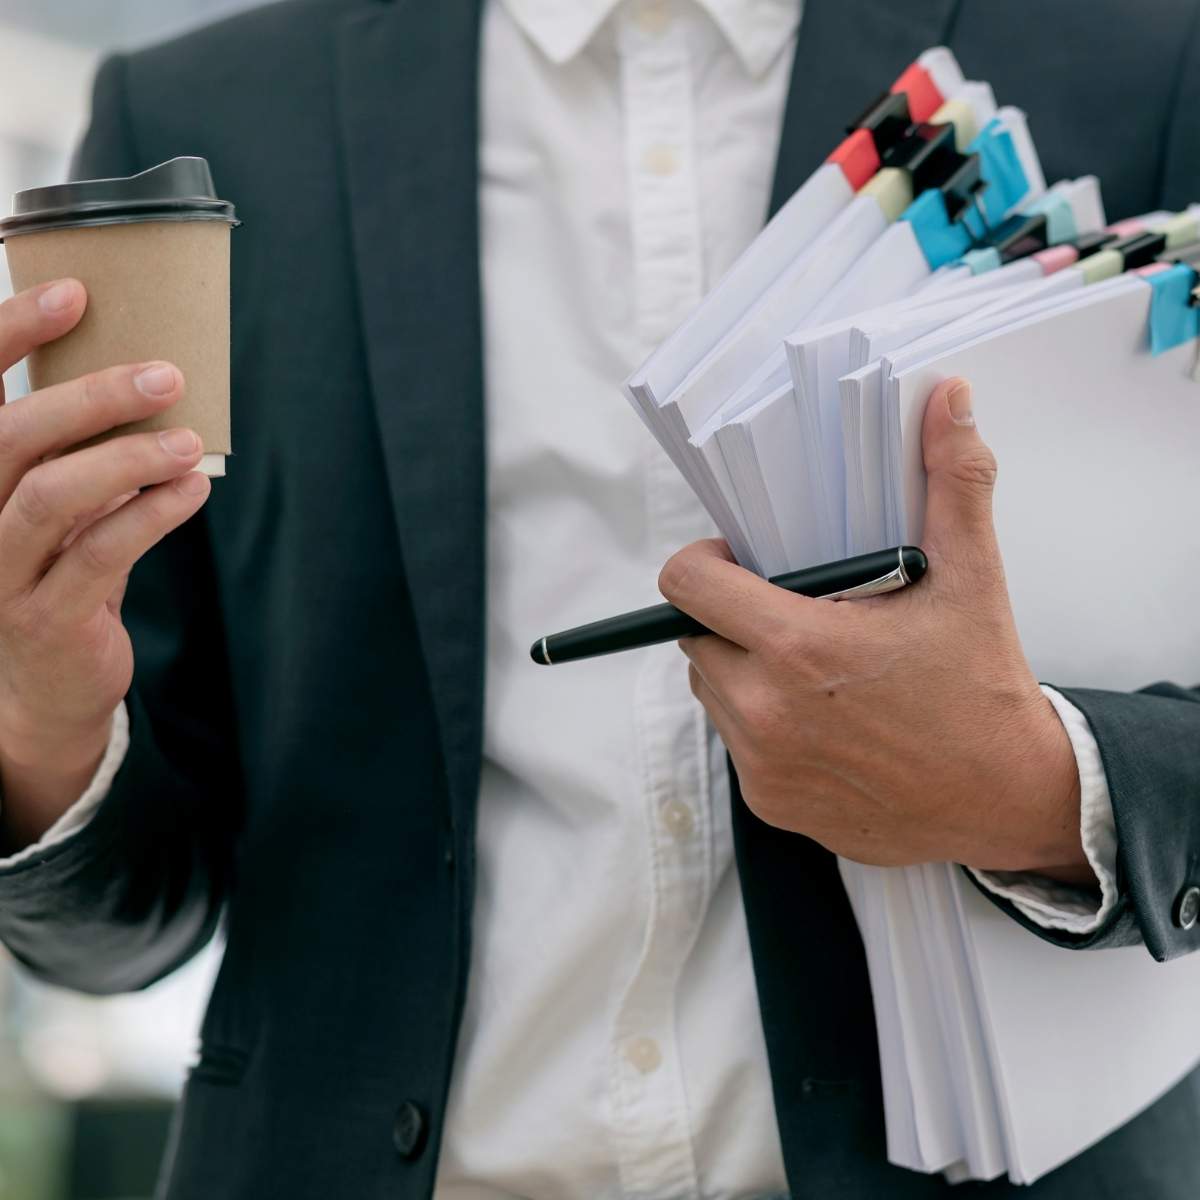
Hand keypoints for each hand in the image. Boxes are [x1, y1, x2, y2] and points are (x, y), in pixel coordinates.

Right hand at [0, 278, 209, 847]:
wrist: (46, 685)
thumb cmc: (61, 576)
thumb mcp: (62, 506)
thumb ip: (83, 450)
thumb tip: (150, 377)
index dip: (11, 334)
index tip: (75, 294)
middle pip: (13, 435)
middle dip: (92, 396)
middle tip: (165, 374)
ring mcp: (0, 570)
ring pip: (52, 495)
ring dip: (129, 459)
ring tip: (188, 441)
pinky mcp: (45, 616)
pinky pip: (101, 553)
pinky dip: (152, 514)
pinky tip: (191, 490)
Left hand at [659, 377, 1090, 881]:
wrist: (1007, 803)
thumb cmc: (982, 689)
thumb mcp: (971, 579)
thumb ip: (952, 482)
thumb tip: (949, 398)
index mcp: (799, 646)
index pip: (687, 585)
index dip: (704, 563)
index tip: (741, 562)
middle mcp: (766, 710)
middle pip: (695, 637)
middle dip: (728, 617)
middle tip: (789, 612)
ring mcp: (763, 763)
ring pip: (711, 692)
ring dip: (740, 669)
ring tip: (805, 663)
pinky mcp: (770, 802)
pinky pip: (735, 745)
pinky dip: (760, 724)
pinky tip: (818, 716)